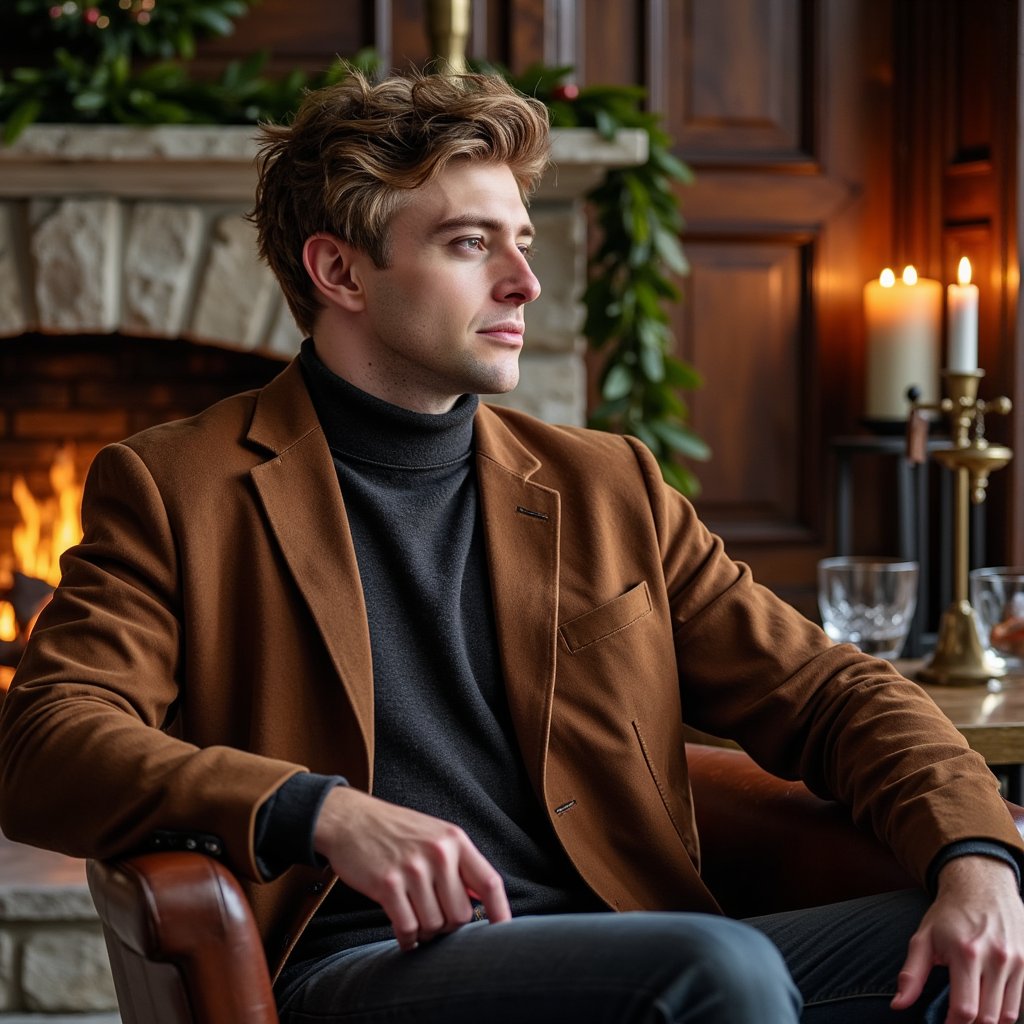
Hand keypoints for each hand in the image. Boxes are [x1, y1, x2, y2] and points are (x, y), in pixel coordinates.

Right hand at [313, 787, 510, 950]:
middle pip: (461, 915)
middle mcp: (438, 853)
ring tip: (416, 919)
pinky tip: (405, 935)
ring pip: (435, 925)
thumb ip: (460, 864)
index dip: (501, 913)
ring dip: (426, 932)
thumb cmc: (396, 830)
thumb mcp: (436, 835)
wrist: (351, 819)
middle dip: (449, 926)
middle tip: (435, 918)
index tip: (504, 935)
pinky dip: (408, 939)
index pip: (489, 883)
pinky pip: (408, 928)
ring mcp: (413, 869)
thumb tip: (482, 900)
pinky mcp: (387, 885)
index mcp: (455, 840)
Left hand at [891, 855, 1023, 1022]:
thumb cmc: (948, 915)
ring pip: (1007, 1015)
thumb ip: (912, 974)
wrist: (982, 886)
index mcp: (965, 953)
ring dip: (989, 1022)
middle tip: (957, 1020)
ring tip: (971, 1016)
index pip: (965, 1010)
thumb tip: (898, 1005)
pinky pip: (1019, 1003)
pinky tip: (988, 1005)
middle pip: (988, 1017)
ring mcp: (1016, 961)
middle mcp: (995, 959)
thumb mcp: (923, 938)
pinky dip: (1004, 1011)